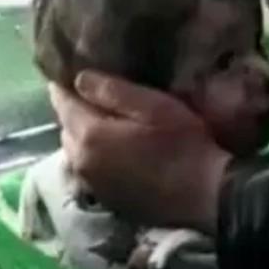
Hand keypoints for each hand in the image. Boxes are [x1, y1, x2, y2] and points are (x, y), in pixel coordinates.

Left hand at [50, 71, 231, 233]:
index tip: (76, 70)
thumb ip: (114, 91)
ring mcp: (91, 183)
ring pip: (75, 150)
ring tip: (108, 124)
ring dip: (85, 135)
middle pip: (66, 127)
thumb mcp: (156, 106)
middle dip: (77, 110)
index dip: (67, 84)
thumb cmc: (184, 144)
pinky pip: (88, 169)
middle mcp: (80, 160)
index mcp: (89, 134)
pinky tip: (117, 153)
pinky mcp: (105, 198)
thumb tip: (79, 78)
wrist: (205, 195)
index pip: (63, 102)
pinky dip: (95, 157)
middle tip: (99, 96)